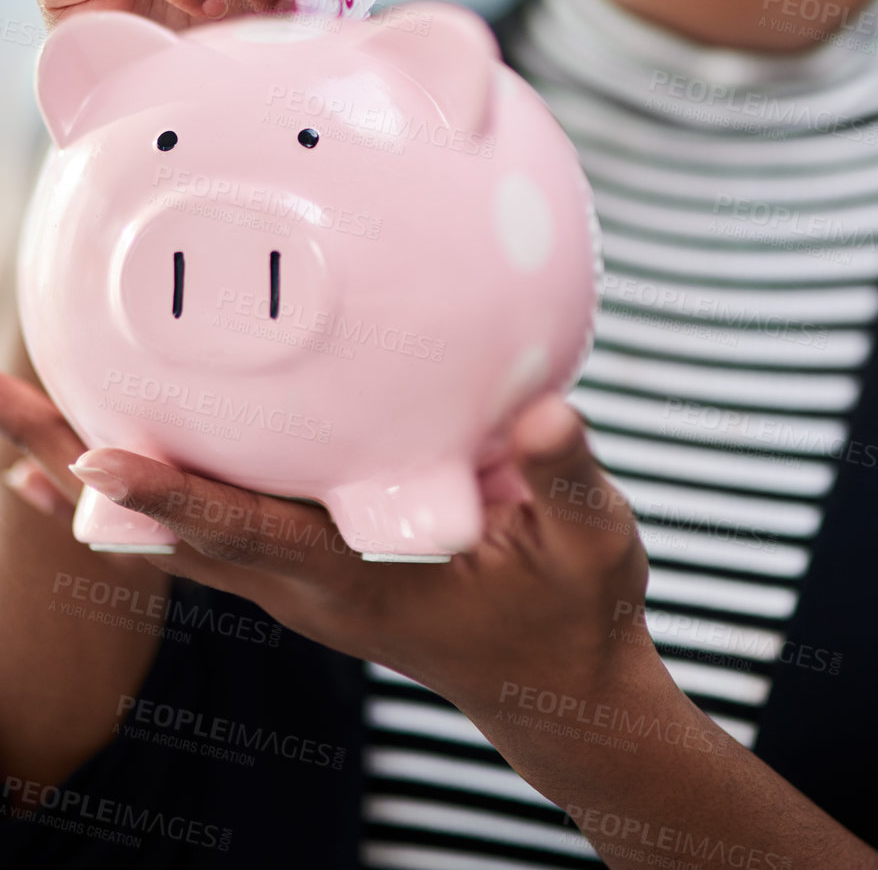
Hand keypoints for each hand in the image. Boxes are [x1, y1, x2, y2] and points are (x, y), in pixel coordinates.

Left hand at [2, 376, 650, 721]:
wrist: (559, 692)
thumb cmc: (574, 610)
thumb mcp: (597, 541)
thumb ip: (567, 473)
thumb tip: (546, 410)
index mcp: (364, 579)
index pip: (252, 535)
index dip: (175, 498)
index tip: (94, 458)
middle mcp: (310, 588)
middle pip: (176, 530)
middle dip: (84, 471)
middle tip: (2, 407)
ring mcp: (300, 585)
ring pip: (176, 534)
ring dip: (94, 483)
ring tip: (15, 425)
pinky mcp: (305, 572)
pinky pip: (204, 535)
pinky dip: (145, 498)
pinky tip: (101, 460)